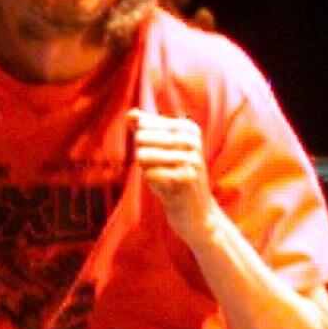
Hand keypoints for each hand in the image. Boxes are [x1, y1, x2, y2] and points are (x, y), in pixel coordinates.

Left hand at [129, 111, 216, 244]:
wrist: (197, 214)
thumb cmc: (174, 180)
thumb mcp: (160, 152)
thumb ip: (145, 131)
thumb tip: (130, 113)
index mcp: (188, 128)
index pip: (143, 125)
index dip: (141, 144)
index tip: (159, 157)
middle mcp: (192, 139)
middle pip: (141, 138)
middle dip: (142, 158)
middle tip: (160, 170)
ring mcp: (191, 157)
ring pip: (143, 155)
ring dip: (147, 171)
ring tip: (163, 178)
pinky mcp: (187, 177)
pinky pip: (149, 174)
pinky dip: (152, 183)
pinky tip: (166, 189)